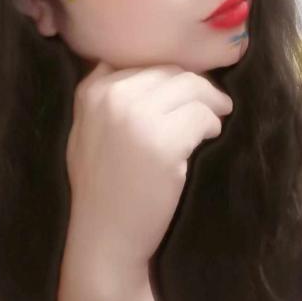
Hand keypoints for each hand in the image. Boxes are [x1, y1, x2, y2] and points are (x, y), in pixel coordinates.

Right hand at [64, 62, 233, 272]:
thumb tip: (148, 68)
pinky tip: (210, 136)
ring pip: (192, 87)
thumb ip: (106, 95)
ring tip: (215, 118)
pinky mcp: (164, 142)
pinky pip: (202, 116)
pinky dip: (213, 124)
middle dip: (196, 87)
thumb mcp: (86, 129)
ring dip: (210, 102)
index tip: (184, 90)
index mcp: (93, 90)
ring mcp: (137, 117)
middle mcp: (113, 96)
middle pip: (172, 72)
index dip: (171, 76)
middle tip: (211, 103)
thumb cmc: (100, 186)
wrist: (104, 238)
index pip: (145, 63)